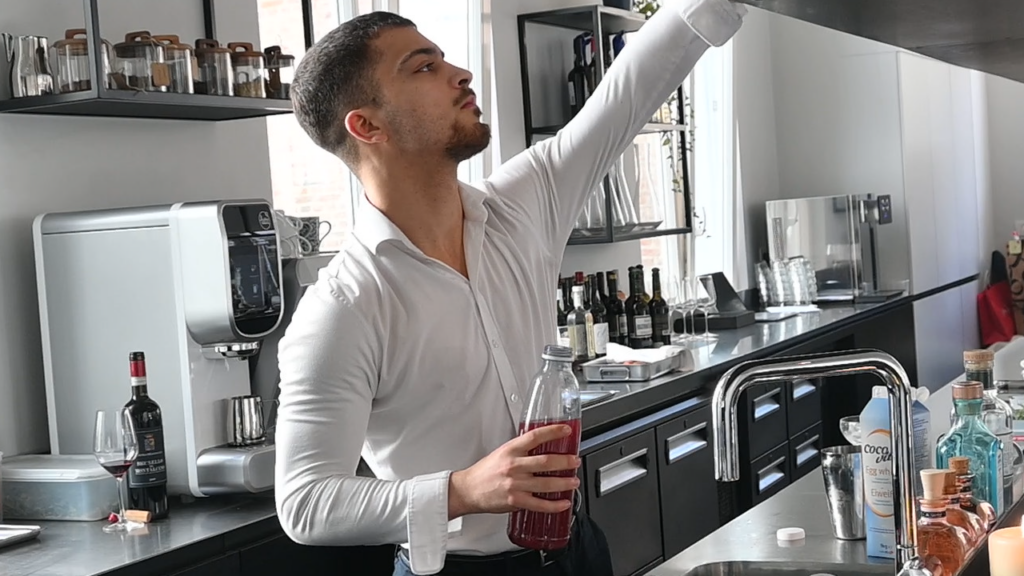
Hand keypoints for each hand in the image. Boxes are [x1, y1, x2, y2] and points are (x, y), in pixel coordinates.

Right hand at [448, 424, 580, 518]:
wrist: (468, 490)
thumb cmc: (484, 472)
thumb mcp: (502, 453)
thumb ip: (521, 451)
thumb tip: (542, 448)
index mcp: (510, 450)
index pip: (535, 436)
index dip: (553, 431)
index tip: (566, 430)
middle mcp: (513, 466)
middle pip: (546, 461)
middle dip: (565, 461)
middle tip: (575, 461)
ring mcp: (515, 484)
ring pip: (546, 483)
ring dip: (564, 483)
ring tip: (574, 481)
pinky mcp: (515, 501)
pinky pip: (539, 504)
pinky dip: (554, 505)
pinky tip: (563, 503)